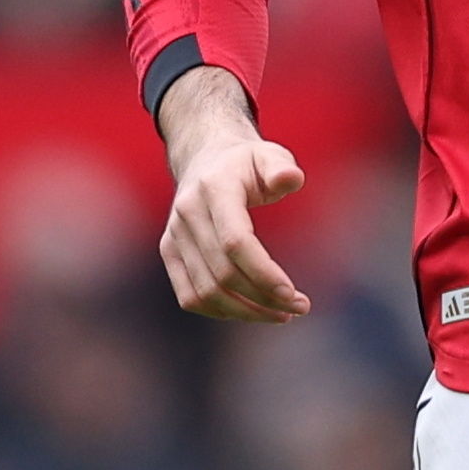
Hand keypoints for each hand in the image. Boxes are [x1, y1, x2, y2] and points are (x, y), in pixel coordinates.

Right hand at [156, 66, 311, 323]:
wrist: (205, 159)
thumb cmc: (246, 163)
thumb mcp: (269, 155)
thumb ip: (281, 167)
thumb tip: (291, 179)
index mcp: (214, 188)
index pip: (235, 242)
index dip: (263, 273)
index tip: (292, 293)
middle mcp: (188, 213)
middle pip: (223, 273)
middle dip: (263, 298)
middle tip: (299, 307)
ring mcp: (174, 235)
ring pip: (206, 292)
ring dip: (246, 311)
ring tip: (281, 314)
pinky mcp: (169, 251)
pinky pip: (190, 296)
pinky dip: (220, 311)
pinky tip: (250, 311)